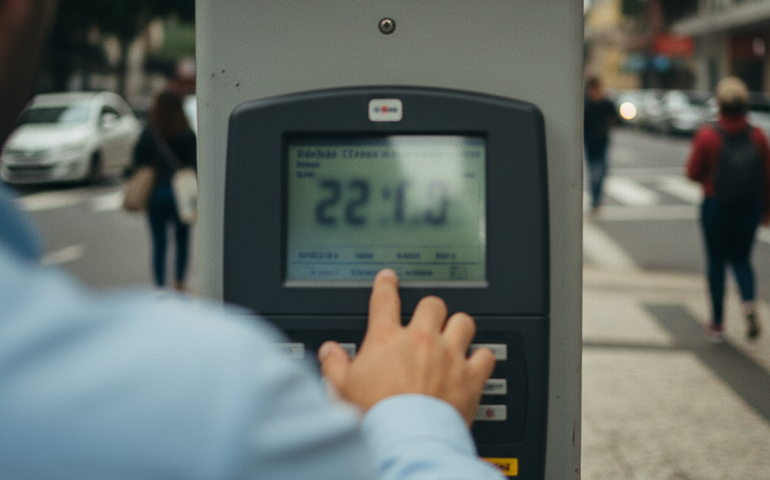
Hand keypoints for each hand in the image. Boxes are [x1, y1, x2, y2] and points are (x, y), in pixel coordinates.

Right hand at [318, 269, 495, 425]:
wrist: (405, 439)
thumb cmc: (375, 415)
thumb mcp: (342, 389)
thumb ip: (334, 365)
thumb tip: (328, 352)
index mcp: (386, 339)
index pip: (385, 299)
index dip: (386, 285)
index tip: (389, 279)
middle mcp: (421, 341)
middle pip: (433, 304)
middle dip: (430, 309)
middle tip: (427, 319)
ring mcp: (448, 356)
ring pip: (463, 322)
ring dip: (458, 327)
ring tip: (454, 335)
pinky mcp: (470, 377)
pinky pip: (486, 355)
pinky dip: (482, 357)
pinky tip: (476, 362)